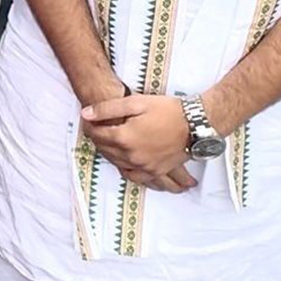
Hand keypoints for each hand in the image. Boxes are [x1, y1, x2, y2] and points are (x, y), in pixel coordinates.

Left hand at [80, 93, 195, 189]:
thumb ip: (107, 109)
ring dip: (110, 155)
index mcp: (124, 138)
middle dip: (98, 139)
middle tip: (96, 130)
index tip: (88, 121)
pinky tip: (125, 166)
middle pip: (105, 150)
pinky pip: (137, 178)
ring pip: (118, 164)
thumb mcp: (135, 103)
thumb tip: (85, 114)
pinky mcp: (156, 171)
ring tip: (108, 145)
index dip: (90, 126)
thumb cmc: (167, 110)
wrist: (195, 124)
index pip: (97, 135)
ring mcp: (144, 167)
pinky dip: (128, 172)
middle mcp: (131, 156)